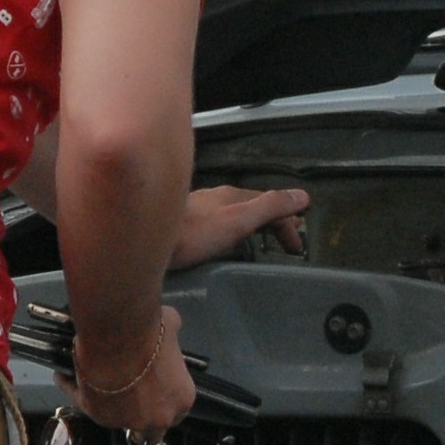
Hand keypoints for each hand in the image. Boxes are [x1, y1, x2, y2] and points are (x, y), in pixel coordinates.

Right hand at [71, 305, 193, 441]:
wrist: (119, 337)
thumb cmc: (150, 332)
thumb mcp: (170, 326)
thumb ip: (171, 334)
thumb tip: (170, 324)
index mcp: (180, 399)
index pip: (176, 410)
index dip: (163, 399)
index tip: (154, 387)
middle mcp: (156, 417)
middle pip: (150, 430)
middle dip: (141, 417)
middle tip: (129, 396)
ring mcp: (125, 420)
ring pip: (116, 419)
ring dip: (109, 404)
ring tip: (96, 383)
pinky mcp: (95, 413)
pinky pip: (81, 401)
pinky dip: (72, 387)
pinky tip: (64, 376)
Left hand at [170, 182, 307, 267]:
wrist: (141, 241)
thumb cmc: (192, 233)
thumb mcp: (238, 220)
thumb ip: (270, 207)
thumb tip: (302, 196)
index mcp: (233, 195)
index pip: (272, 204)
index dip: (289, 224)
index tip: (296, 250)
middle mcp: (217, 197)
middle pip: (255, 206)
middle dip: (275, 223)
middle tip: (286, 246)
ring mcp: (200, 208)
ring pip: (236, 213)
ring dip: (255, 227)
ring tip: (262, 244)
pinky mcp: (185, 223)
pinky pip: (220, 223)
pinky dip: (234, 232)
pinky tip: (226, 244)